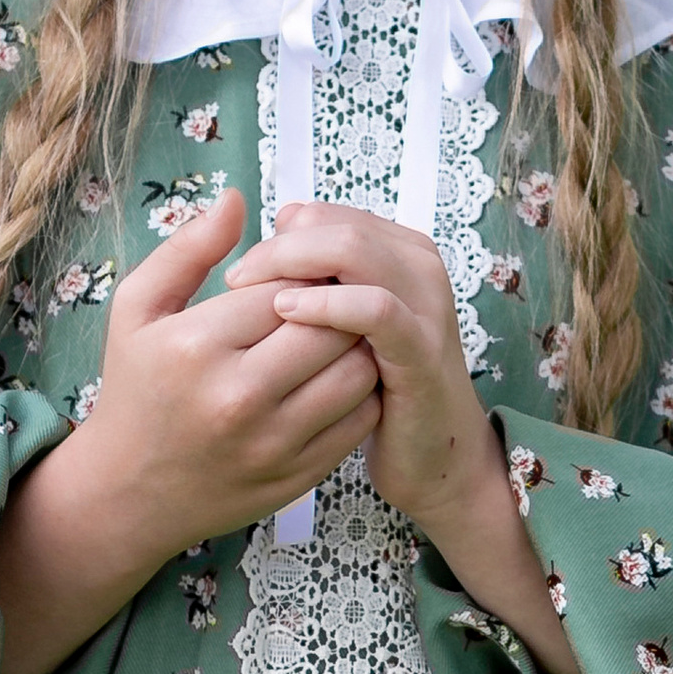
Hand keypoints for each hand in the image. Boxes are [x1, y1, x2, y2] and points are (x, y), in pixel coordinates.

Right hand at [0, 184, 379, 673]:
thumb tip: (239, 199)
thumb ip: (187, 250)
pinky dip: (365, 390)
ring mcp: (272, 443)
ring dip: (361, 343)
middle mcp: (238, 397)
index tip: (300, 269)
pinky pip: (361, 419)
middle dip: (339, 300)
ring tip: (341, 330)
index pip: (285, 286)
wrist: (128, 492)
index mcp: (196, 346)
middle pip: (330, 326)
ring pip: (357, 372)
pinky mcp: (298, 475)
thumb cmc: (135, 389)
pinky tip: (340, 375)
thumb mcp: (136, 309)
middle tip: (333, 292)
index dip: (303, 268)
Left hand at [225, 201, 581, 673]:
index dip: (278, 233)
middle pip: (337, 224)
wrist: (433, 459)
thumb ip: (322, 274)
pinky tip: (288, 314)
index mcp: (398, 252)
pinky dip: (328, 303)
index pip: (326, 214)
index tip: (244, 268)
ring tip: (253, 293)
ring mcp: (425, 306)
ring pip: (356, 250)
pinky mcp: (421, 351)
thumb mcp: (348, 322)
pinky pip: (376, 308)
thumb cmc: (378, 390)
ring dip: (295, 264)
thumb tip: (282, 223)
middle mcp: (417, 267)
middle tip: (238, 280)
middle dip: (279, 246)